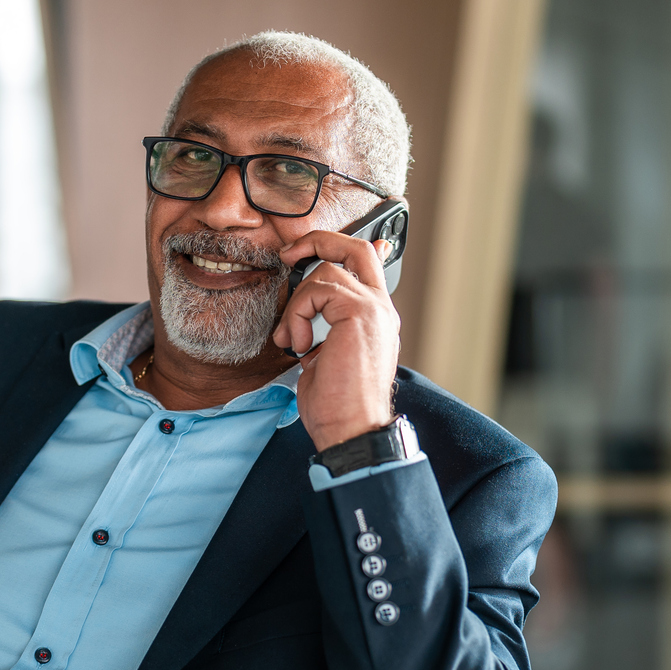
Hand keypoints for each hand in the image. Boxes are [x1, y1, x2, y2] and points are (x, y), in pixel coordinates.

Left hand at [272, 231, 399, 450]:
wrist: (352, 428)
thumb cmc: (337, 404)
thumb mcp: (324, 356)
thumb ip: (322, 327)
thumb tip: (306, 314)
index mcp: (375, 318)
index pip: (367, 265)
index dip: (337, 247)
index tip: (302, 253)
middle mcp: (380, 309)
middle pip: (357, 248)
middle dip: (320, 241)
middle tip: (289, 254)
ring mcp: (374, 309)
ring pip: (327, 272)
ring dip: (297, 304)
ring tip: (292, 338)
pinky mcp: (361, 313)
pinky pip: (319, 289)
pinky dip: (298, 314)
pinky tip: (300, 343)